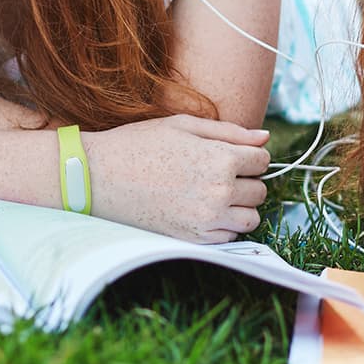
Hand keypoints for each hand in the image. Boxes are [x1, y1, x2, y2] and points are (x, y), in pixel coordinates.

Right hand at [83, 114, 271, 243]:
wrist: (99, 177)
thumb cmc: (139, 144)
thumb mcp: (184, 125)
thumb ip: (230, 132)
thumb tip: (265, 138)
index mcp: (221, 159)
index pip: (262, 160)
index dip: (250, 155)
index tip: (231, 154)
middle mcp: (219, 192)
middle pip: (260, 190)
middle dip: (246, 180)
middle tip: (218, 172)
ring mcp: (207, 219)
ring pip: (251, 218)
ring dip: (240, 206)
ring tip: (215, 193)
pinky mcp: (193, 238)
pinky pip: (229, 237)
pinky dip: (224, 225)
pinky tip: (203, 210)